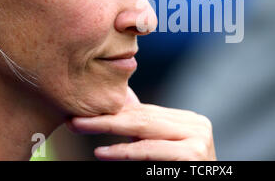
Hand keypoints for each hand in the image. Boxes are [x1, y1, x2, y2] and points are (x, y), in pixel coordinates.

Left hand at [67, 86, 216, 160]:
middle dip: (107, 117)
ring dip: (108, 127)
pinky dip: (124, 152)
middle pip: (143, 116)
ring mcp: (198, 136)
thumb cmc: (176, 174)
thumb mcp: (158, 148)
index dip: (115, 110)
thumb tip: (120, 101)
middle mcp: (197, 123)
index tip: (87, 111)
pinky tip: (102, 152)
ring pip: (144, 128)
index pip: (146, 111)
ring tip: (81, 128)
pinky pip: (149, 150)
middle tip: (76, 119)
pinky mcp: (193, 153)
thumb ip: (143, 129)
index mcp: (189, 120)